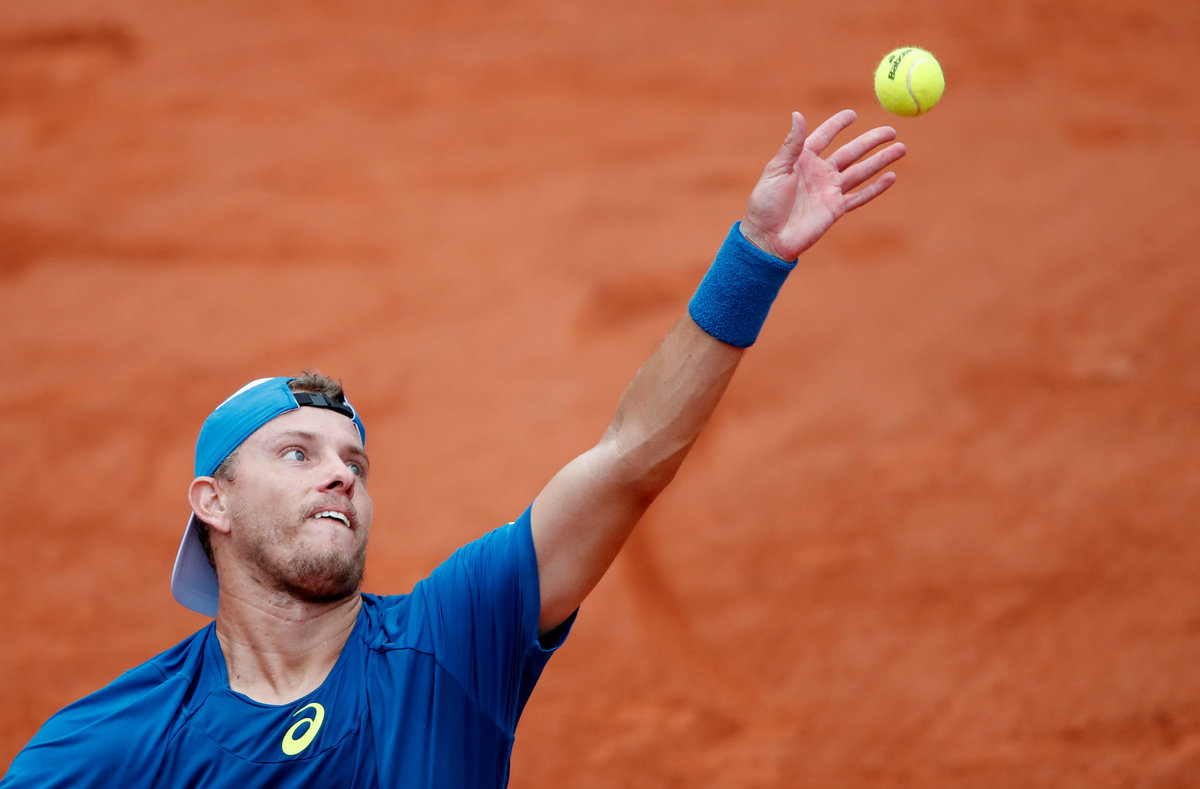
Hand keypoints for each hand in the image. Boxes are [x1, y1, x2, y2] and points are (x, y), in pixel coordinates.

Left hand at [740, 110, 905, 261]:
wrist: (767, 239)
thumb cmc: (765, 204)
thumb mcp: (776, 170)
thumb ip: (792, 144)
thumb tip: (798, 114)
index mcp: (802, 159)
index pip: (825, 136)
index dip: (838, 124)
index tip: (853, 114)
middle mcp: (820, 173)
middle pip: (851, 152)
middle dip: (871, 141)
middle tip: (891, 131)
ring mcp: (829, 191)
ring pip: (861, 172)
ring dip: (881, 160)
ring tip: (901, 148)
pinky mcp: (835, 209)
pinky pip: (860, 196)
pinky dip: (876, 187)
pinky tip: (891, 177)